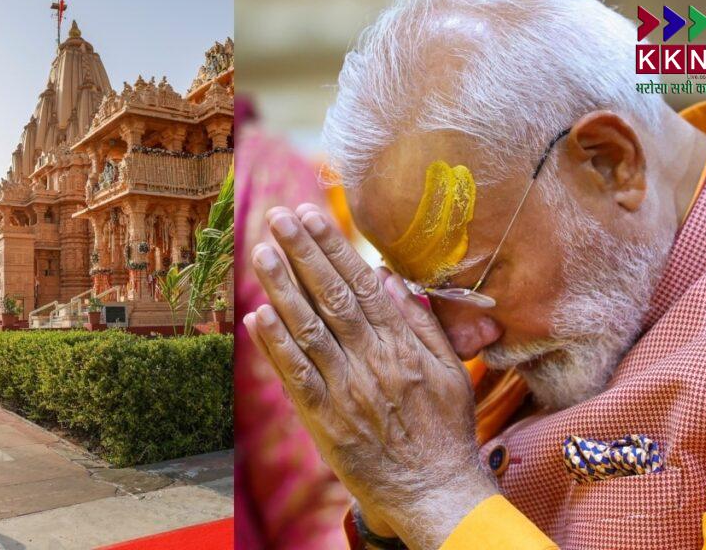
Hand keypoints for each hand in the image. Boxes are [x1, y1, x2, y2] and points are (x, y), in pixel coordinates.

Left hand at [244, 204, 496, 549]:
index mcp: (400, 343)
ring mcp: (345, 388)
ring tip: (260, 251)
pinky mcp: (324, 418)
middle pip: (331, 296)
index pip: (360, 283)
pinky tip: (256, 315)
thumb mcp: (449, 369)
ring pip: (308, 329)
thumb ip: (419, 322)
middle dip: (302, 253)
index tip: (313, 215)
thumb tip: (388, 277)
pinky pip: (296, 376)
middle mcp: (371, 360)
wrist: (434, 490)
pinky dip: (275, 345)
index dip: (333, 247)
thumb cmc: (444, 428)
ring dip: (282, 288)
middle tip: (278, 217)